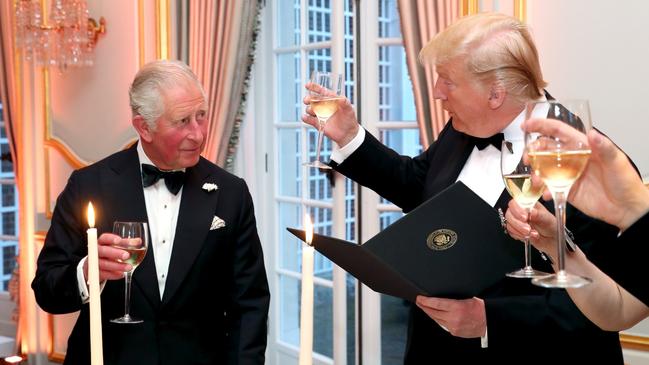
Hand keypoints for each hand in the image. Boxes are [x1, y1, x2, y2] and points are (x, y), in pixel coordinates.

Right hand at [83, 233, 131, 281]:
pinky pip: (103, 274)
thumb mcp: (116, 247)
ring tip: (129, 267)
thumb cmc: (109, 253)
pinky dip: (113, 275)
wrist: (96, 266)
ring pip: (103, 264)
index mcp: (102, 242)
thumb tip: (138, 241)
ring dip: (117, 266)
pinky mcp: (94, 273)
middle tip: (127, 255)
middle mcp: (96, 251)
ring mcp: (93, 262)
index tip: (119, 240)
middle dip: (115, 253)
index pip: (104, 238)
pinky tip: (121, 274)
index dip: (111, 238)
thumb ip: (126, 243)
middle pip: (103, 251)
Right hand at [302, 82, 358, 146]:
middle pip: (313, 100)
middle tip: (307, 100)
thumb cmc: (349, 119)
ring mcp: (320, 114)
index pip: (321, 92)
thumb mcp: (349, 109)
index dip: (314, 88)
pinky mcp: (317, 123)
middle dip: (308, 99)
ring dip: (309, 109)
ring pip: (310, 109)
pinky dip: (305, 118)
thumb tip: (341, 98)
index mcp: (331, 100)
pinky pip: (309, 119)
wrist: (347, 133)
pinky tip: (305, 117)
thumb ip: (345, 103)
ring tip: (313, 111)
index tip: (307, 85)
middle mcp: (324, 106)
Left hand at [415, 296, 485, 337]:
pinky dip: (437, 319)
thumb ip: (454, 298)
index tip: (419, 298)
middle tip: (418, 301)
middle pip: (433, 312)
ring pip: (436, 319)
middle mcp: (453, 318)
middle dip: (424, 306)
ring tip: (423, 307)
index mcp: (457, 307)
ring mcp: (453, 326)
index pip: (436, 303)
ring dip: (429, 313)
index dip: (425, 301)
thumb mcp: (468, 297)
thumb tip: (441, 295)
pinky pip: (442, 325)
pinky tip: (434, 315)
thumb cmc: (481, 308)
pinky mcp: (455, 332)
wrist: (489, 321)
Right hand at [505, 200, 556, 261]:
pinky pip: (511, 232)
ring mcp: (517, 220)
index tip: (525, 217)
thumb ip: (539, 215)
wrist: (552, 239)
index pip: (515, 202)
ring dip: (519, 230)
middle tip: (528, 228)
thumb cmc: (551, 226)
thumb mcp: (548, 219)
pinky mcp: (516, 230)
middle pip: (509, 213)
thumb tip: (531, 211)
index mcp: (528, 204)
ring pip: (509, 223)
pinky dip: (519, 235)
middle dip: (518, 223)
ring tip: (531, 233)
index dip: (517, 209)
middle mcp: (521, 211)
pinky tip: (528, 236)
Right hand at [524, 118, 648, 230]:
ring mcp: (567, 174)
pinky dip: (544, 190)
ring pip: (543, 168)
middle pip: (545, 149)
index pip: (559, 132)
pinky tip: (547, 194)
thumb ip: (604, 148)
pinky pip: (549, 187)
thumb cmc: (626, 183)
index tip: (527, 125)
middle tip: (528, 157)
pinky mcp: (566, 189)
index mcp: (583, 146)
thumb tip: (592, 134)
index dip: (542, 126)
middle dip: (532, 151)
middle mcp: (572, 158)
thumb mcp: (617, 162)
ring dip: (535, 171)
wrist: (627, 209)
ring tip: (536, 179)